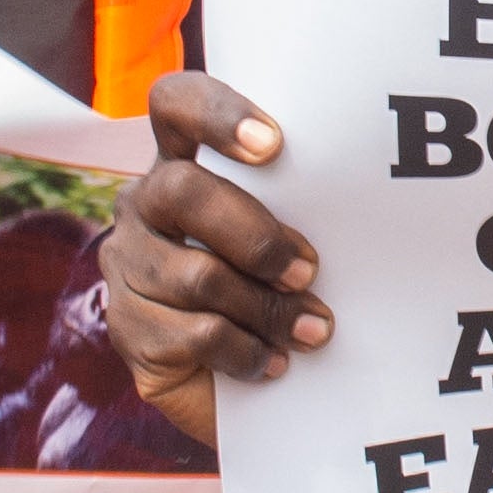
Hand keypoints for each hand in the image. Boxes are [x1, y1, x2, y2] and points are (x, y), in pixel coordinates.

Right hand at [99, 72, 329, 441]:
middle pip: (183, 190)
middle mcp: (145, 204)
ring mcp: (128, 265)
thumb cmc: (278, 292)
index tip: (274, 145)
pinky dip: (248, 352)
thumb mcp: (289, 242)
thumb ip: (302, 213)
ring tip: (312, 331)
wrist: (243, 388)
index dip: (217, 113)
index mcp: (184, 162)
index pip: (176, 104)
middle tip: (307, 269)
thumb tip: (364, 213)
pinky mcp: (128, 328)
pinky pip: (195, 334)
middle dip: (256, 234)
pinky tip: (274, 362)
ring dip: (267, 309)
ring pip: (198, 276)